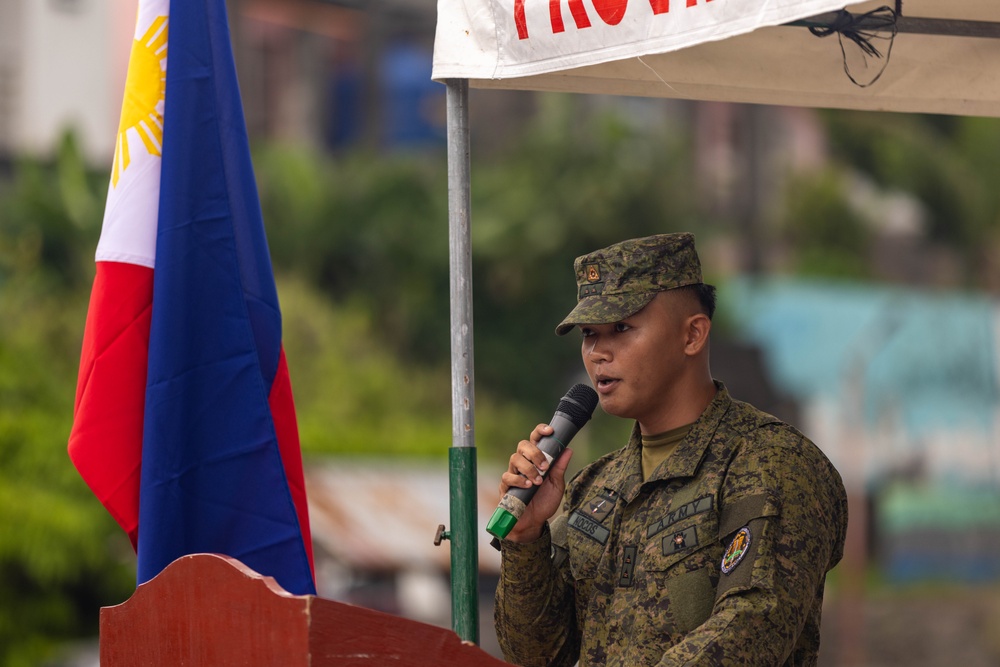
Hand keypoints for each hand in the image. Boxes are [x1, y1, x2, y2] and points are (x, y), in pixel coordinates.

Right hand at [499, 424, 573, 542]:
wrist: (534, 522)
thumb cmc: (544, 501)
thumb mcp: (557, 485)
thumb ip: (560, 468)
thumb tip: (568, 449)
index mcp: (536, 459)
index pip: (535, 439)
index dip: (540, 431)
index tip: (550, 431)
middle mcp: (524, 463)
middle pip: (523, 445)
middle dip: (534, 452)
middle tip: (544, 466)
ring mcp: (513, 473)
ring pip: (515, 458)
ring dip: (528, 468)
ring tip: (538, 480)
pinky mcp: (506, 486)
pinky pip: (508, 476)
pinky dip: (519, 480)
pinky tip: (528, 486)